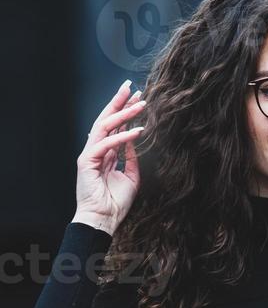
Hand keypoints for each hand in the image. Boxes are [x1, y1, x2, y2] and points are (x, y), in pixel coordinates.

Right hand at [72, 80, 146, 235]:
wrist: (103, 220)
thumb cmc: (115, 203)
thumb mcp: (130, 176)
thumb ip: (131, 158)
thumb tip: (135, 139)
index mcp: (104, 153)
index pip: (114, 126)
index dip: (125, 111)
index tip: (137, 98)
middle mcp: (95, 150)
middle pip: (106, 119)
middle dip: (119, 102)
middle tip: (132, 87)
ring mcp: (90, 154)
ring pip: (106, 126)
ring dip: (124, 113)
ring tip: (140, 103)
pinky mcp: (87, 161)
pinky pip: (107, 144)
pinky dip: (123, 136)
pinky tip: (138, 130)